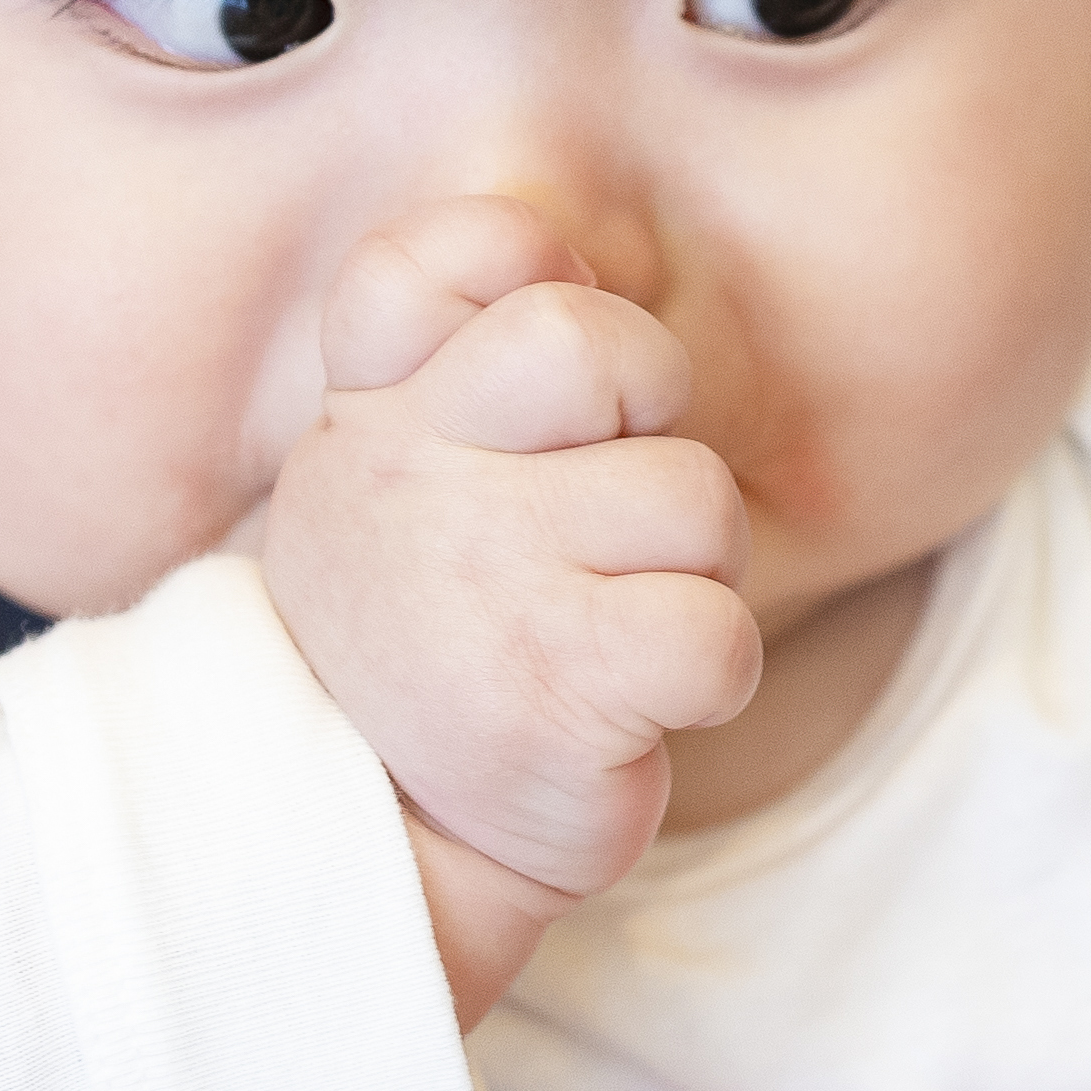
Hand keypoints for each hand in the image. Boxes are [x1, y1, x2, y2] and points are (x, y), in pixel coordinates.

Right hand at [261, 198, 764, 1015]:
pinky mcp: (555, 688)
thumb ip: (464, 351)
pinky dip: (707, 678)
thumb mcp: (413, 470)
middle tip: (610, 512)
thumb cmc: (443, 632)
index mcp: (372, 408)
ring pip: (694, 500)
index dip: (526, 277)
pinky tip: (629, 707)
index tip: (539, 380)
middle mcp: (402, 474)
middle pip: (593, 345)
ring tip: (606, 632)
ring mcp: (477, 581)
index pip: (442, 258)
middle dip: (652, 418)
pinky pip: (718, 633)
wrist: (385, 841)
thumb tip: (554, 249)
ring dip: (691, 574)